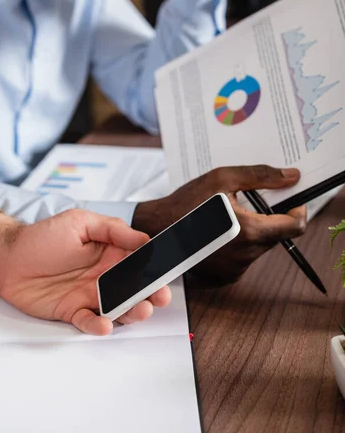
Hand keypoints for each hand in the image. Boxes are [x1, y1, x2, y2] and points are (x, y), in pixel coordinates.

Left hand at [0, 210, 171, 335]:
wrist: (8, 257)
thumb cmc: (43, 236)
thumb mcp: (81, 221)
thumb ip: (113, 229)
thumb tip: (144, 239)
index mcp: (111, 252)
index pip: (139, 261)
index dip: (155, 268)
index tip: (166, 272)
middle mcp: (105, 275)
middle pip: (135, 288)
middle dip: (151, 294)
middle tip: (159, 297)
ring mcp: (90, 295)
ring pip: (119, 308)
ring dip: (132, 312)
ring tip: (140, 311)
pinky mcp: (73, 311)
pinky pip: (90, 321)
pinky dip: (98, 325)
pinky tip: (105, 324)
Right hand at [133, 165, 306, 284]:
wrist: (155, 231)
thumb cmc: (185, 203)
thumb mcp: (222, 178)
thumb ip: (261, 176)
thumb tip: (292, 176)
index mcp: (250, 231)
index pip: (295, 226)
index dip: (298, 209)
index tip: (291, 198)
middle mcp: (246, 255)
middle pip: (277, 235)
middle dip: (269, 216)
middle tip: (247, 201)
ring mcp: (236, 269)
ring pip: (261, 246)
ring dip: (253, 230)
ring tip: (227, 215)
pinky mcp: (226, 276)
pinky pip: (246, 257)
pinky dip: (240, 243)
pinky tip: (220, 231)